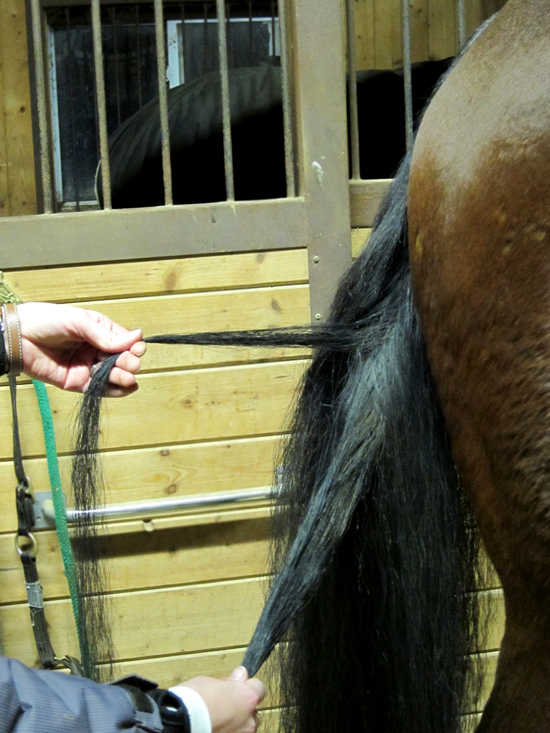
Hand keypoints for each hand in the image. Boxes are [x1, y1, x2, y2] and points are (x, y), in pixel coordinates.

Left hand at [17, 302, 145, 396]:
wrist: (17, 338)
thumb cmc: (44, 321)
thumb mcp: (78, 321)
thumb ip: (105, 334)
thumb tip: (137, 337)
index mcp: (99, 331)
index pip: (124, 341)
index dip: (133, 346)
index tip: (137, 350)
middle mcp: (96, 349)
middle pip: (122, 359)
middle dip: (129, 363)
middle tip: (129, 364)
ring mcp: (87, 366)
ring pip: (113, 375)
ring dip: (124, 377)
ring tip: (127, 377)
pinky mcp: (77, 383)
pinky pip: (100, 389)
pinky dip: (114, 391)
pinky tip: (125, 388)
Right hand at [177, 667, 265, 732]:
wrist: (179, 724)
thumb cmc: (194, 700)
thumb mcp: (211, 682)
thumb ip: (229, 682)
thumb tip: (239, 676)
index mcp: (247, 698)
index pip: (259, 688)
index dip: (247, 685)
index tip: (237, 684)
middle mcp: (249, 720)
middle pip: (253, 711)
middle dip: (242, 708)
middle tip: (224, 704)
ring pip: (244, 728)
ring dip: (235, 723)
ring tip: (217, 720)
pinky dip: (227, 732)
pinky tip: (214, 728)